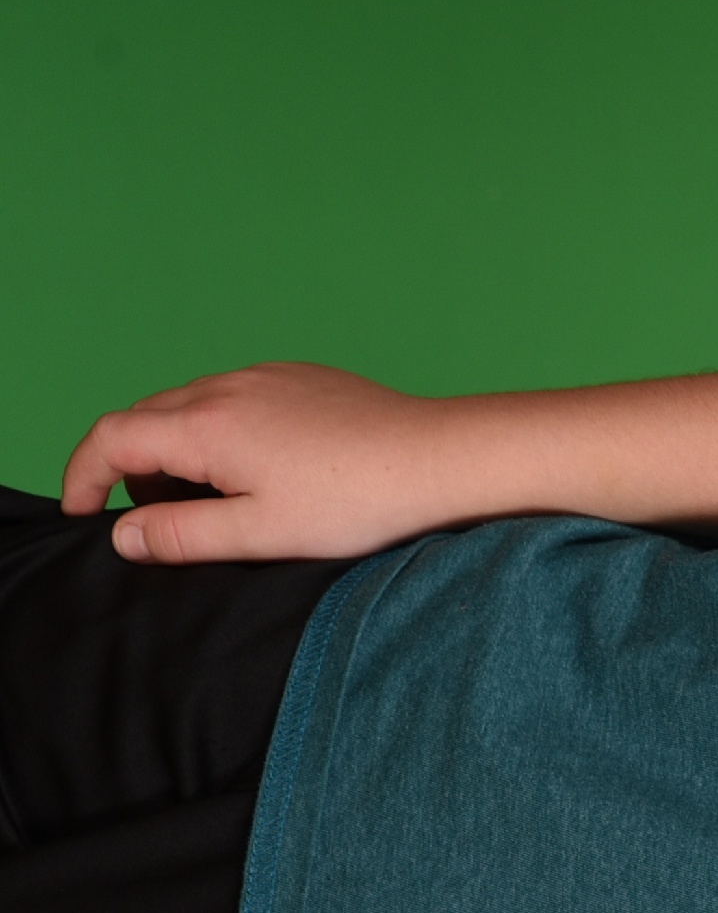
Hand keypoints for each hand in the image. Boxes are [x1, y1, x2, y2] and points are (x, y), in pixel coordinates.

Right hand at [58, 363, 468, 563]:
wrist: (438, 458)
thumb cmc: (358, 500)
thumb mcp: (261, 534)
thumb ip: (183, 535)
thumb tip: (125, 535)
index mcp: (205, 426)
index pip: (109, 439)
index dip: (83, 476)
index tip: (84, 512)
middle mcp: (225, 388)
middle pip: (144, 419)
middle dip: (132, 469)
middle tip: (158, 519)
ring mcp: (263, 376)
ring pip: (189, 407)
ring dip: (179, 450)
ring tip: (215, 501)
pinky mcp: (298, 377)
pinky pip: (235, 399)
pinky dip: (221, 432)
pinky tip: (262, 471)